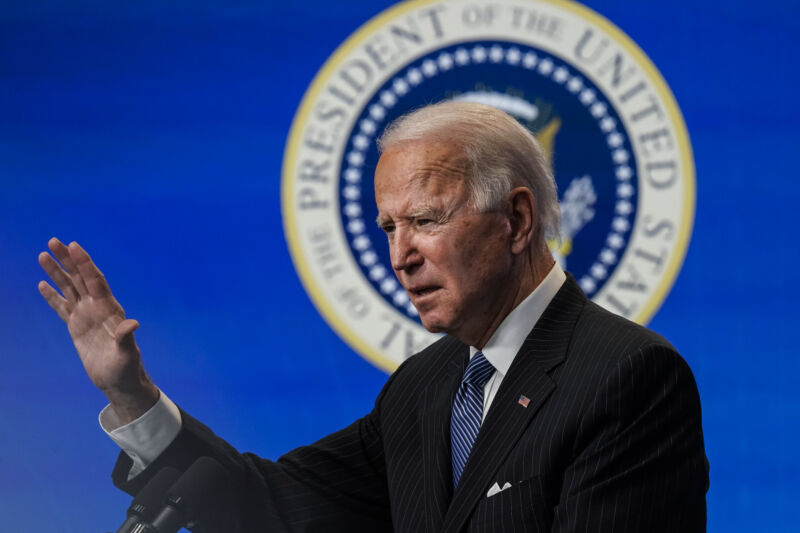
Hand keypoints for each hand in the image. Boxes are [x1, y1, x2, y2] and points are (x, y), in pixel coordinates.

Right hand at [38, 238, 158, 423]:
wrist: (118, 380)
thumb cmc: (126, 368)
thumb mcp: (127, 353)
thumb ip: (126, 338)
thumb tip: (132, 324)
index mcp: (109, 309)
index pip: (95, 281)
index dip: (85, 264)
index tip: (74, 246)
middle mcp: (97, 308)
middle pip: (80, 278)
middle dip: (68, 260)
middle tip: (53, 241)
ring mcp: (86, 316)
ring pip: (69, 288)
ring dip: (57, 272)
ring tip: (42, 255)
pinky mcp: (76, 327)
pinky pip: (62, 307)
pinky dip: (52, 296)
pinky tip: (42, 284)